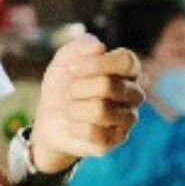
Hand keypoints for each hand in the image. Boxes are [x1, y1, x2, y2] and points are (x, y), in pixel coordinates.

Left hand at [32, 37, 143, 173]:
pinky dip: (75, 127)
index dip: (97, 63)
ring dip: (74, 108)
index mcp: (127, 70)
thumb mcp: (66, 59)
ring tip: (71, 109)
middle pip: (108, 85)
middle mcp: (134, 94)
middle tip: (69, 93)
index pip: (126, 61)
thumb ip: (81, 45)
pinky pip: (94, 133)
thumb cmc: (64, 85)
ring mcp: (127, 119)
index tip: (72, 68)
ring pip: (100, 110)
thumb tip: (99, 47)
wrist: (50, 117)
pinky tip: (74, 125)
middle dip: (78, 88)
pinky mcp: (115, 140)